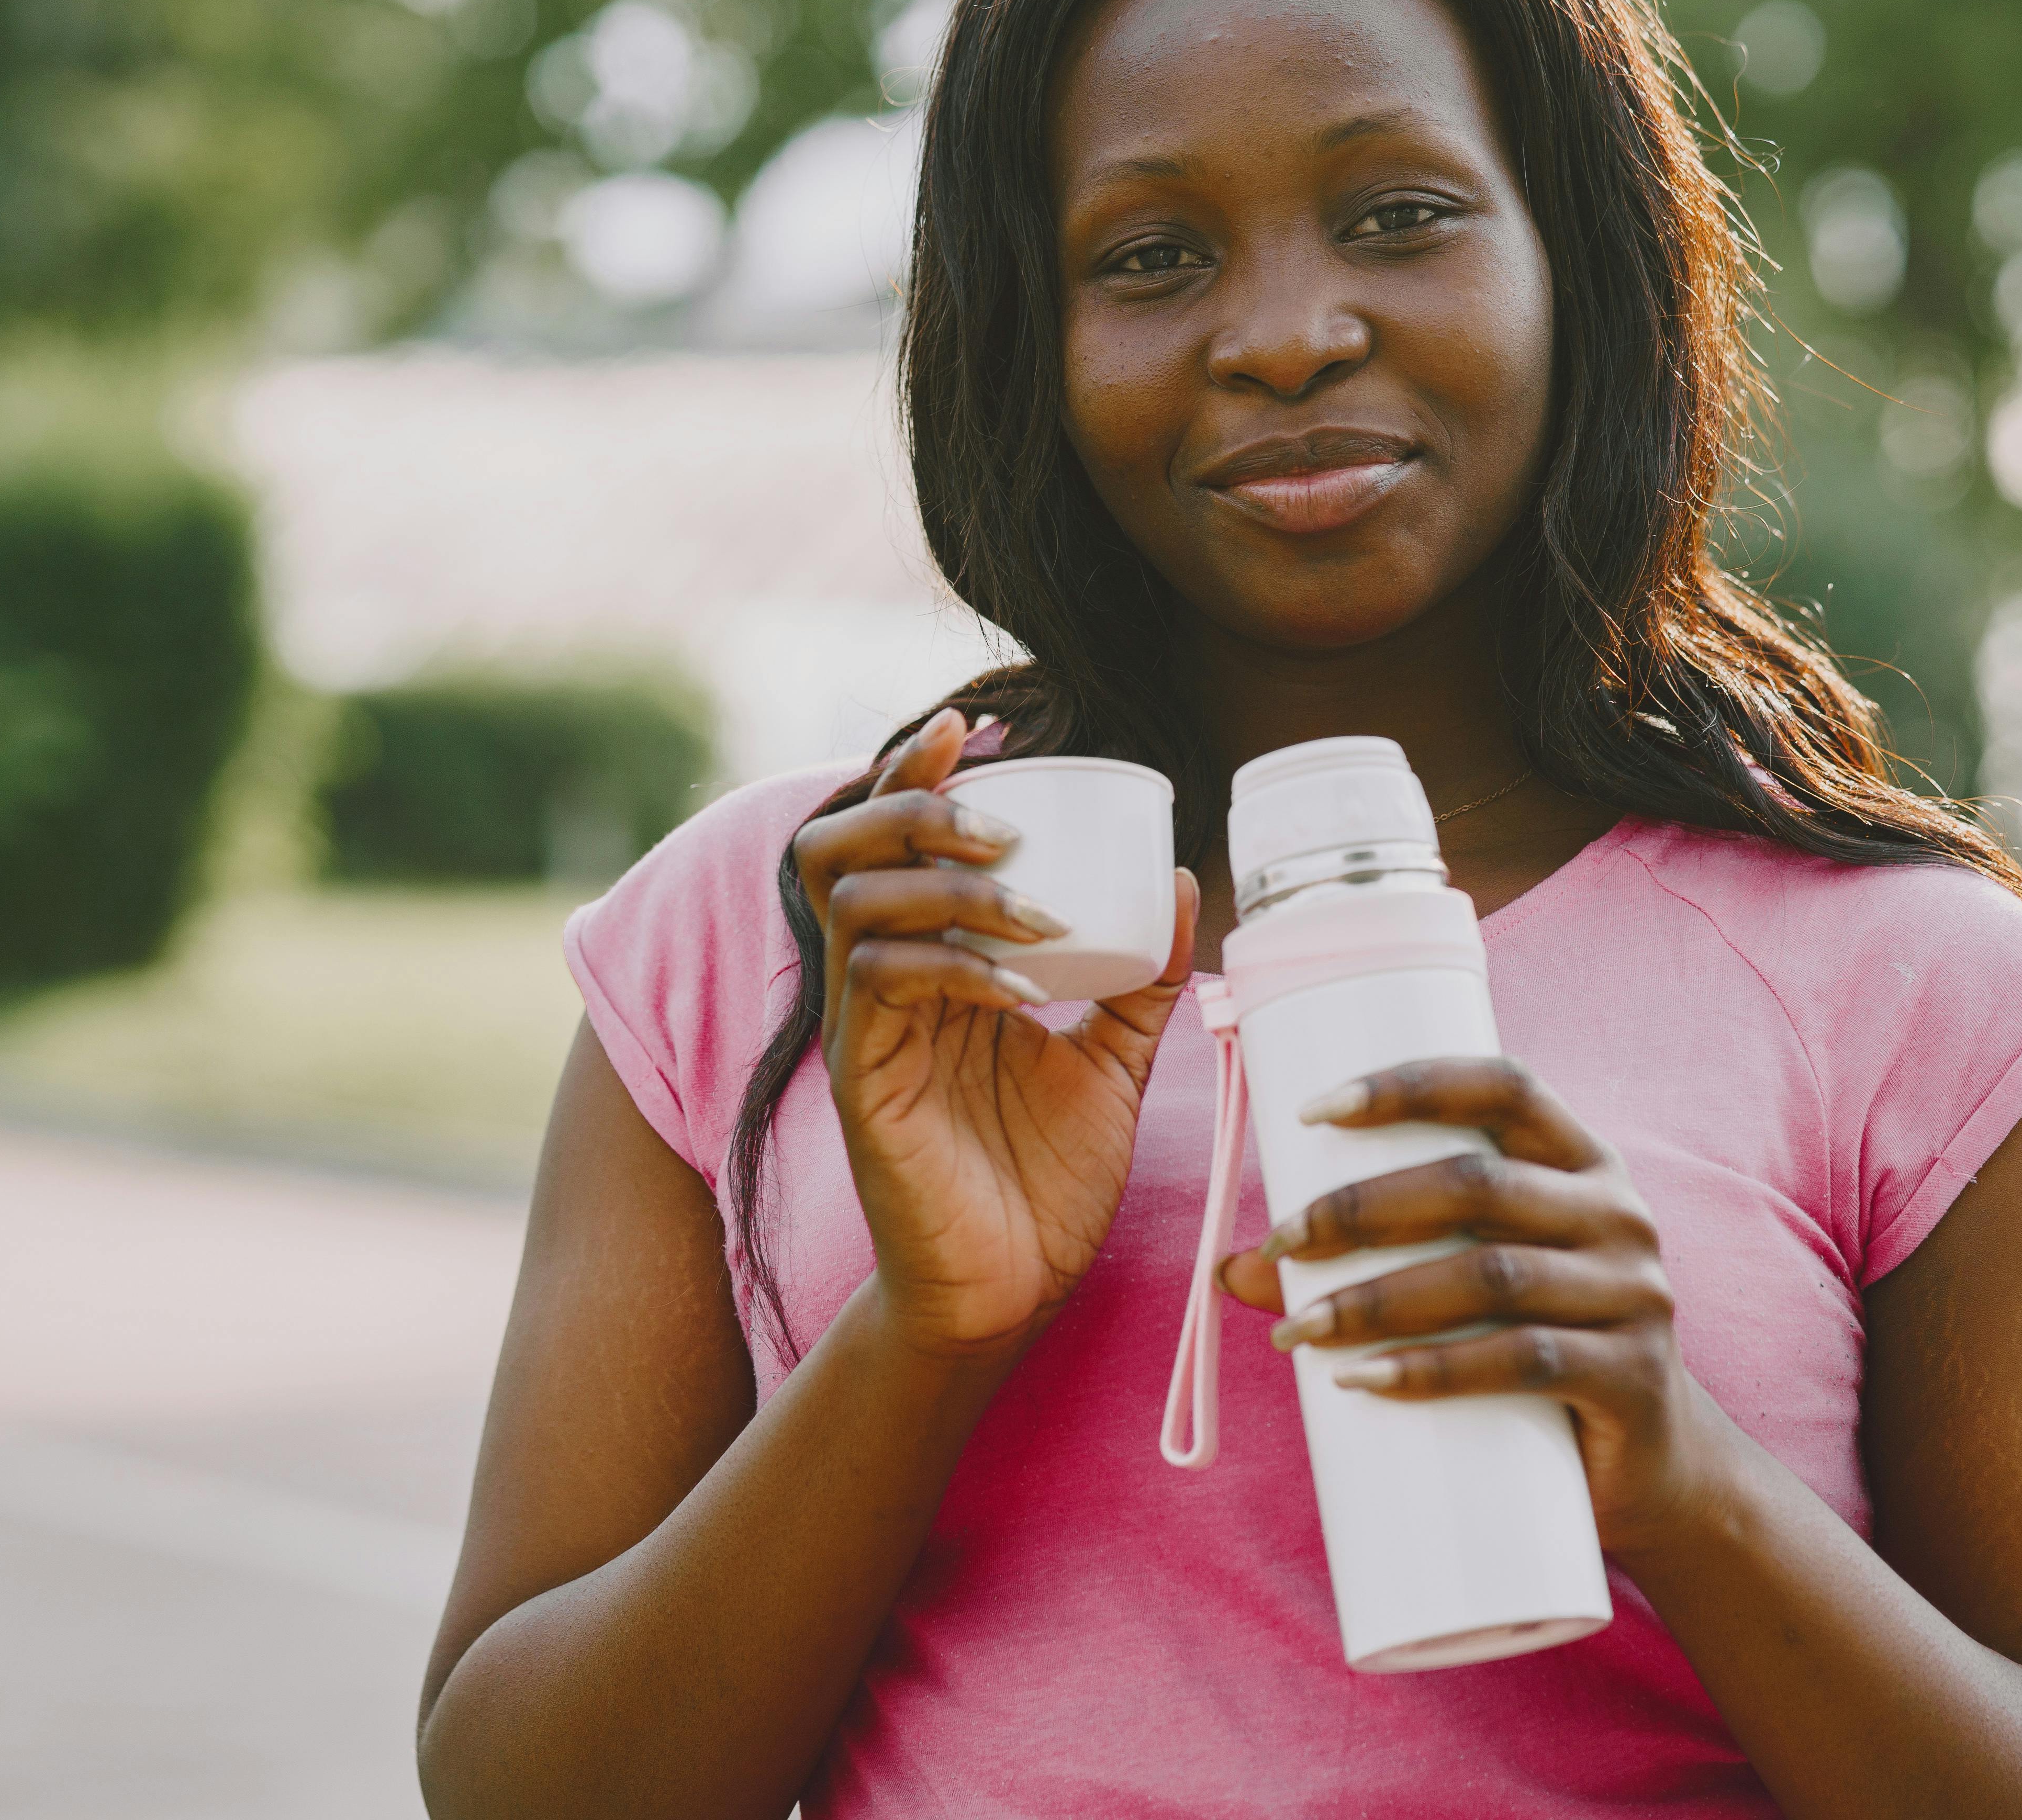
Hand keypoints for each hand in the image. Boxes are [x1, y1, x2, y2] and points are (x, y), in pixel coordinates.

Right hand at [797, 709, 1198, 1365]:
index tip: (977, 728)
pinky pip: (882, 987)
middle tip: (1007, 821)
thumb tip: (1180, 880)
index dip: (916, 771)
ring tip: (1029, 899)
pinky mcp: (861, 1082)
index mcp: (929, 964)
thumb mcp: (1111, 1062)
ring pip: (856, 903)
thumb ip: (1138, 979)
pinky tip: (1016, 986)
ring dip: (946, 881)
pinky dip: (953, 965)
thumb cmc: (1043, 1181)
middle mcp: (880, 984)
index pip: (890, 838)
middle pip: (841, 846)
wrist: (1008, 1293)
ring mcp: (863, 1030)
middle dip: (917, 807)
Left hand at [1215, 1057, 1740, 1555]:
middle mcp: (1618, 1215)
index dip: (1409, 1085)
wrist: (1648, 1465)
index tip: (1312, 1111)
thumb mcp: (1467, 1287)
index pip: (1503, 1086)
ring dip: (1379, 1298)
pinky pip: (1523, 1361)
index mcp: (1582, 1163)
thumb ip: (1367, 1262)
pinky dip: (1433, 1370)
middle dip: (1363, 1208)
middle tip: (1281, 1243)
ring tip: (1299, 1328)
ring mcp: (1634, 1296)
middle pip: (1478, 1184)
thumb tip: (1233, 1266)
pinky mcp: (1631, 1378)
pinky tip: (1364, 1380)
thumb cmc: (1533, 1347)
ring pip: (1492, 1275)